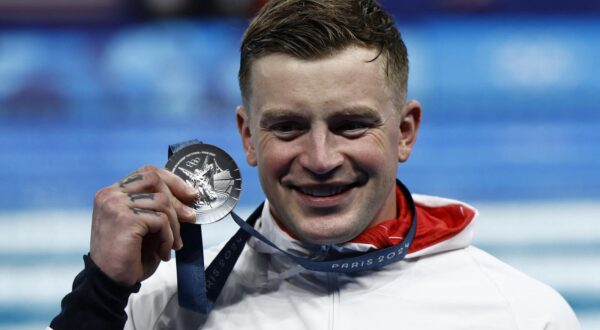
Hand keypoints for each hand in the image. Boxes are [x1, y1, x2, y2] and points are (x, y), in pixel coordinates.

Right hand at [89, 165, 196, 284]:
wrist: (111, 282)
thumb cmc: (130, 255)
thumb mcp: (147, 225)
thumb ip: (159, 207)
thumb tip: (189, 197)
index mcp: (114, 193)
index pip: (147, 172)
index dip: (172, 180)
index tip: (190, 194)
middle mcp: (111, 195)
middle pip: (154, 180)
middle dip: (177, 199)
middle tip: (190, 218)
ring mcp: (116, 205)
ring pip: (161, 202)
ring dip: (173, 226)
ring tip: (172, 245)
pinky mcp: (124, 218)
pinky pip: (160, 220)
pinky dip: (168, 237)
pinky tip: (163, 252)